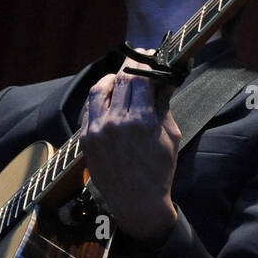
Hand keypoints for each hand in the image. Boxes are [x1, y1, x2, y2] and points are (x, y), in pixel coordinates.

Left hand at [79, 67, 181, 243]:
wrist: (137, 202)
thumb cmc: (160, 170)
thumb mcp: (171, 136)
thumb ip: (164, 106)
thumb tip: (163, 82)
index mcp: (142, 121)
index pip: (140, 78)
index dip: (145, 63)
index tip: (150, 56)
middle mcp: (117, 122)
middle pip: (120, 80)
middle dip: (130, 66)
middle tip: (138, 61)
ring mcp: (97, 130)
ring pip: (98, 90)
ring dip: (110, 79)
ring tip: (119, 78)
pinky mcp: (85, 139)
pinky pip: (89, 108)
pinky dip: (98, 98)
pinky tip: (107, 97)